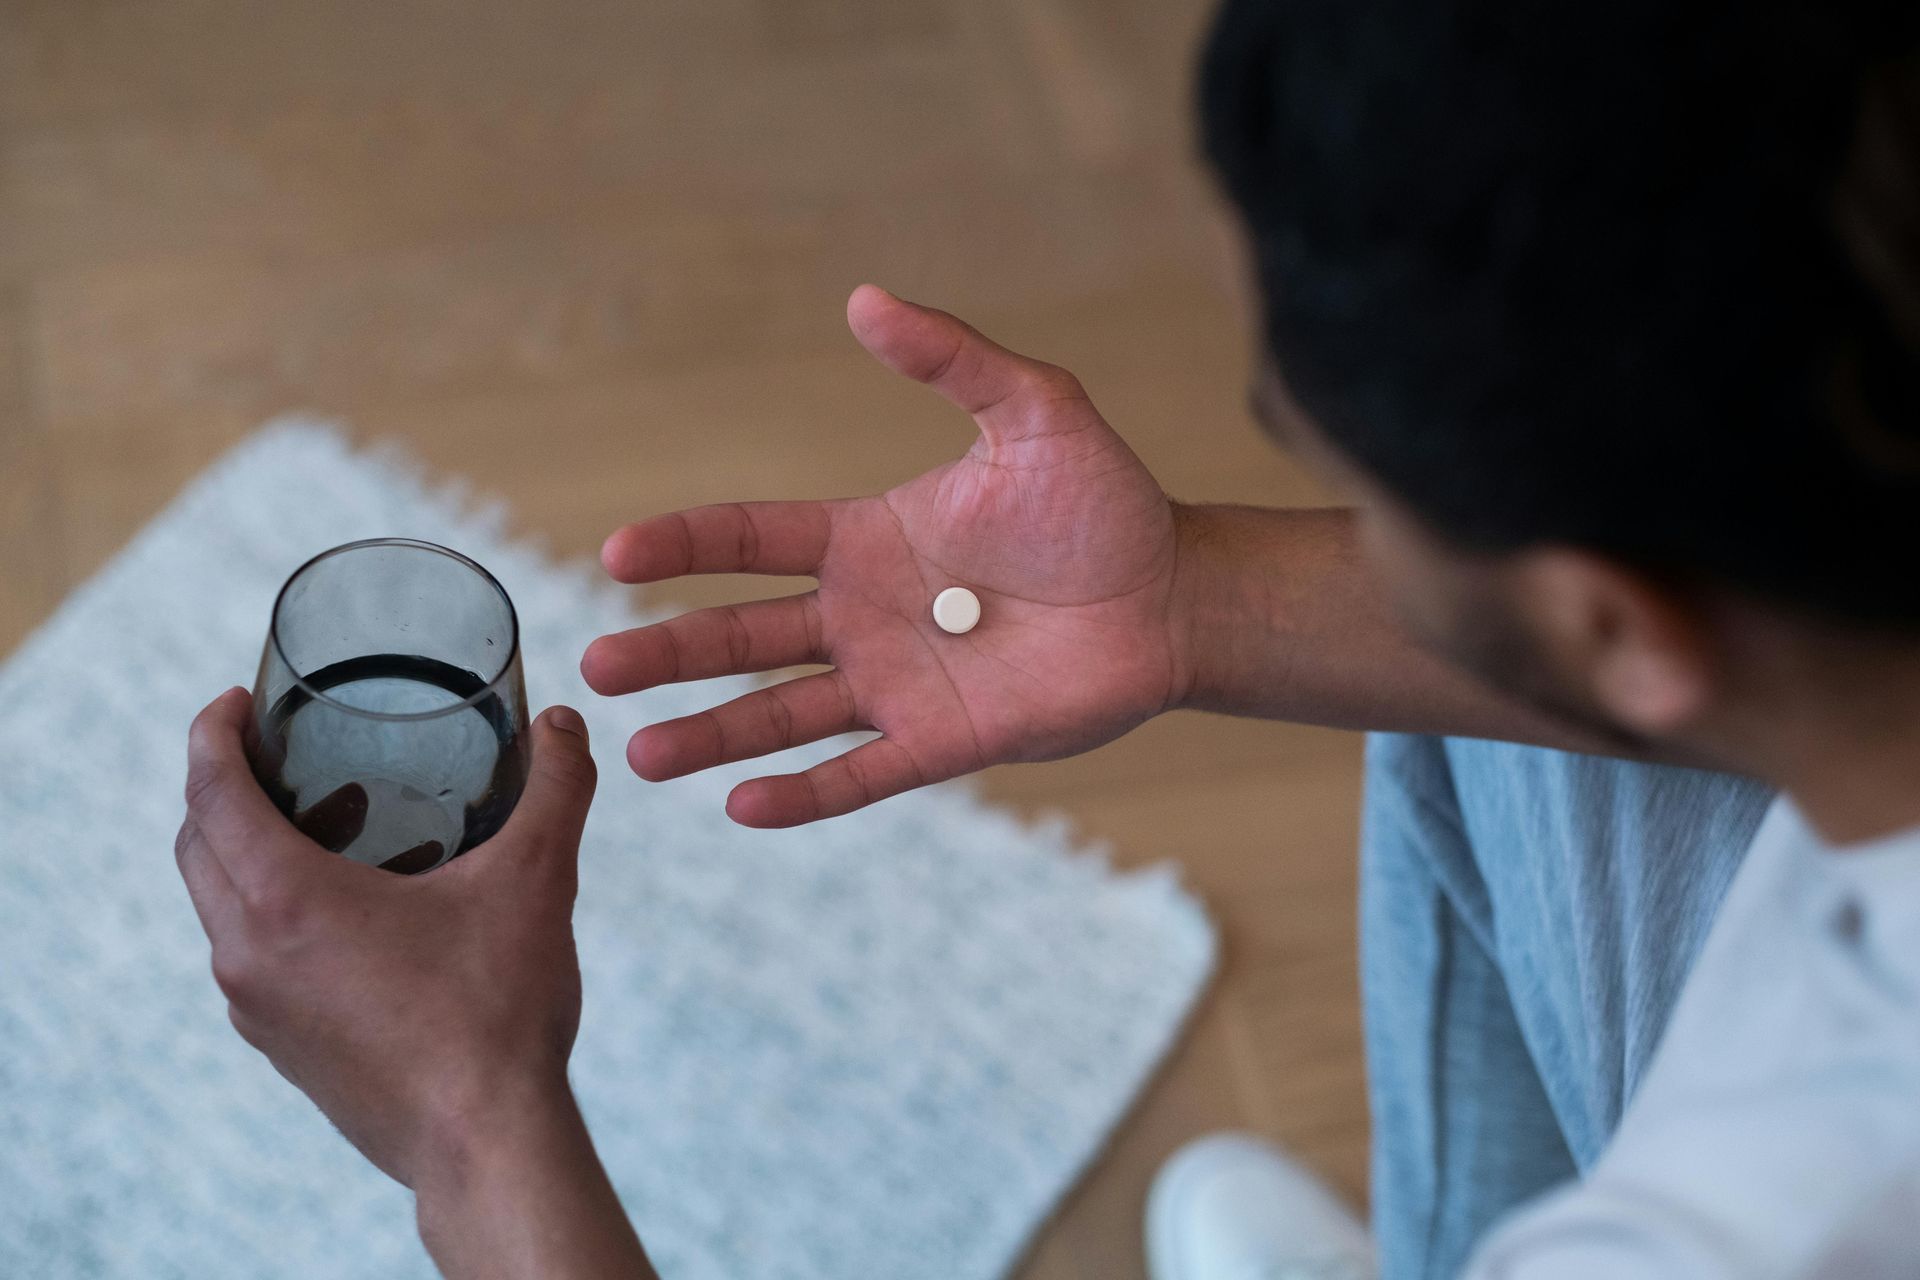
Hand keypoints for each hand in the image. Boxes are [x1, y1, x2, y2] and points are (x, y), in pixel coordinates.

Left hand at [174, 690, 652, 1276]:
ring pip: (217, 908)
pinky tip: (345, 915)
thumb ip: (555, 791)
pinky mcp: (282, 1048)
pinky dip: (269, 915)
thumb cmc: (497, 1010)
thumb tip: (566, 724)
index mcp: (285, 902)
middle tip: (275, 753)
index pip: (210, 794)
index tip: (234, 703)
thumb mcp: (535, 882)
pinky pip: (248, 959)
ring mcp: (257, 1009)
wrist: (483, 1141)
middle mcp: (247, 954)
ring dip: (243, 855)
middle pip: (197, 847)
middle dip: (220, 788)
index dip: (211, 735)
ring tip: (316, 827)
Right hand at [583, 285, 1192, 826]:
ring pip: (780, 714)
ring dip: (712, 734)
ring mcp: (896, 683)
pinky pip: (859, 774)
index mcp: (865, 537)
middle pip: (742, 635)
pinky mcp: (941, 742)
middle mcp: (862, 614)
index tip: (619, 554)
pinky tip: (741, 806)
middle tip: (598, 669)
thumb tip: (864, 299)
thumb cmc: (1104, 503)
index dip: (685, 545)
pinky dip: (803, 794)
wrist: (1171, 596)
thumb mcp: (1032, 410)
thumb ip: (950, 360)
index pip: (751, 539)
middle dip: (669, 652)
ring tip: (641, 755)